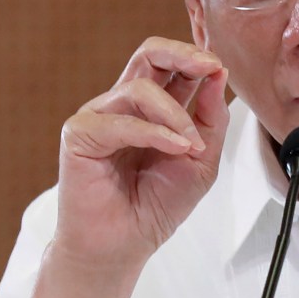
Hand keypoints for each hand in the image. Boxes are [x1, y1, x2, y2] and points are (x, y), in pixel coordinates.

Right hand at [52, 36, 228, 266]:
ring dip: (175, 114)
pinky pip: (119, 121)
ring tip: (191, 144)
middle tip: (208, 66)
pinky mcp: (79, 134)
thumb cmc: (158, 203)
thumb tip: (218, 73)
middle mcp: (125, 104)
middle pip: (148, 53)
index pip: (172, 63)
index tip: (219, 67)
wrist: (125, 244)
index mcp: (154, 106)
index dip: (196, 57)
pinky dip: (153, 132)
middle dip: (182, 53)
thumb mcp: (202, 159)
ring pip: (140, 87)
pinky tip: (175, 148)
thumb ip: (212, 117)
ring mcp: (100, 116)